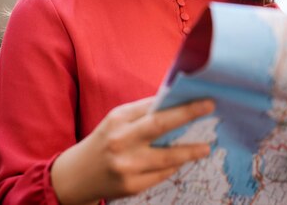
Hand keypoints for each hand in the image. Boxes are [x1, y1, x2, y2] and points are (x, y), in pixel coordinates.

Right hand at [51, 97, 214, 204]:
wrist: (77, 176)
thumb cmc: (106, 140)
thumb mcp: (118, 120)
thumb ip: (144, 112)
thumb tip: (177, 101)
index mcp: (118, 120)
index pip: (153, 108)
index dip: (179, 103)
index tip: (203, 99)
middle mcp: (120, 141)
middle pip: (159, 126)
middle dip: (187, 115)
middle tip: (209, 108)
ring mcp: (126, 166)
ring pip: (167, 157)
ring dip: (189, 152)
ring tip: (205, 148)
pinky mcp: (131, 186)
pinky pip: (161, 175)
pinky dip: (172, 167)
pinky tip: (180, 162)